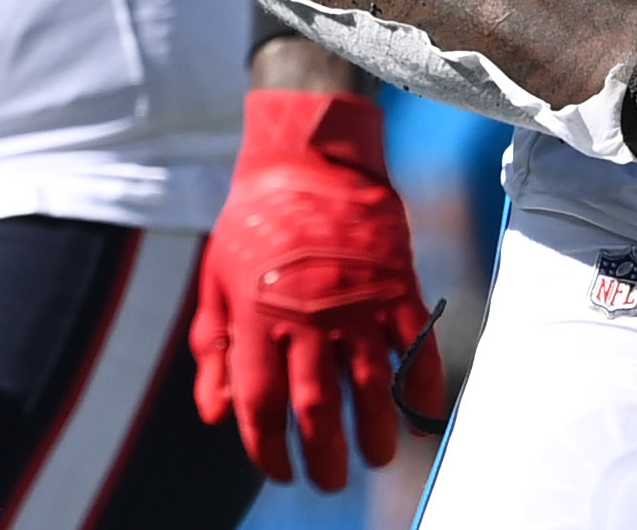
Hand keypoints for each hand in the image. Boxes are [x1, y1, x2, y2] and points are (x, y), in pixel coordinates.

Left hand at [191, 90, 445, 490]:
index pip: (261, 408)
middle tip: (331, 480)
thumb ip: (213, 351)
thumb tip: (216, 416)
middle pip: (316, 410)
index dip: (269, 451)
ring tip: (376, 458)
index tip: (281, 472)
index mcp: (257, 320)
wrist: (311, 156)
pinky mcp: (396, 284)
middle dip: (324, 457)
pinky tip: (423, 414)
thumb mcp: (216, 282)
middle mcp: (307, 319)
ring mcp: (356, 303)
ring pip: (368, 388)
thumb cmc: (255, 221)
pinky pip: (415, 345)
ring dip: (374, 433)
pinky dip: (422, 385)